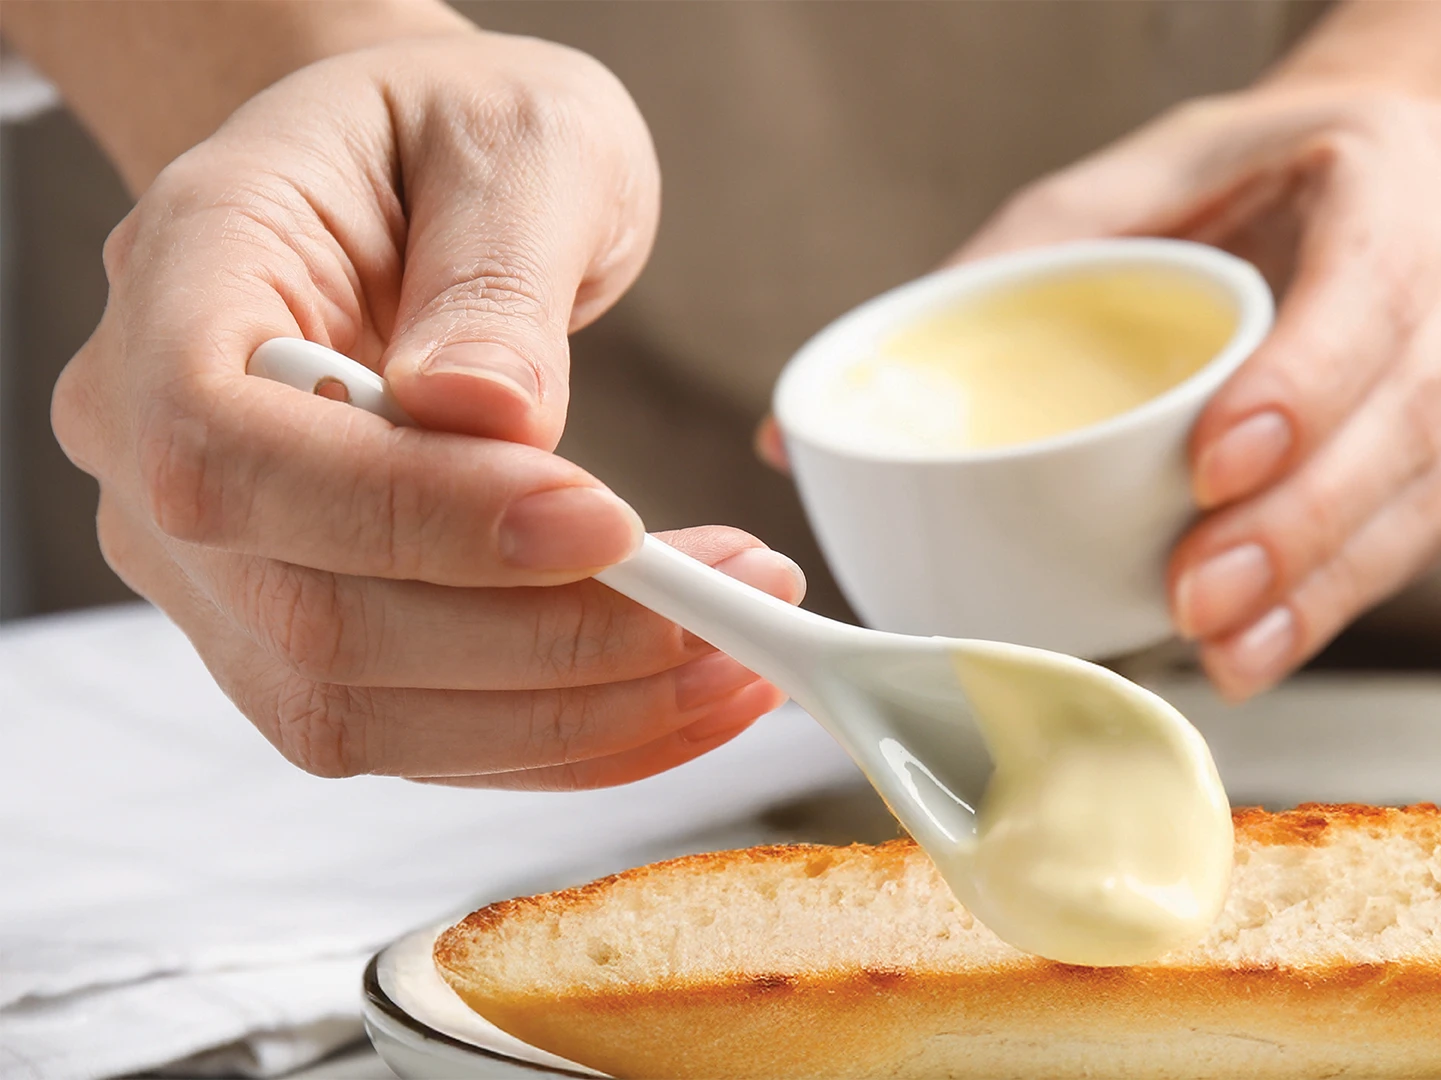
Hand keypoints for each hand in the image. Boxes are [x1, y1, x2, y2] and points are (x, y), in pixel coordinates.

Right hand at [52, 33, 801, 787]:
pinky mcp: (298, 633)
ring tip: (740, 658)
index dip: (414, 514)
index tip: (608, 520)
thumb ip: (495, 275)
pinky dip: (566, 735)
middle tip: (734, 604)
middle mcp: (153, 446)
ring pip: (363, 709)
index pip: (230, 447)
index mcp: (178, 282)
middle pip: (312, 615)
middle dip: (550, 640)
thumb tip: (495, 418)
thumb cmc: (447, 134)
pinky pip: (419, 730)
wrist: (407, 183)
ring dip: (578, 712)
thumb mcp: (508, 140)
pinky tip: (684, 696)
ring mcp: (214, 562)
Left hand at [956, 87, 1440, 698]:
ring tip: (1229, 643)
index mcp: (1408, 160)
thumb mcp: (1150, 173)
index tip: (1210, 465)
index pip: (1377, 277)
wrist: (1394, 179)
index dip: (1305, 381)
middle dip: (1303, 517)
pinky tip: (1274, 641)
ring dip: (1329, 579)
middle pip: (1421, 401)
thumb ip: (1042, 247)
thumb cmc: (1264, 182)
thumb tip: (887, 365)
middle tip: (1197, 593)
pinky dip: (1354, 595)